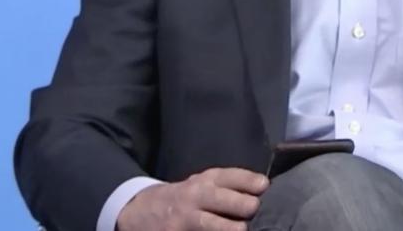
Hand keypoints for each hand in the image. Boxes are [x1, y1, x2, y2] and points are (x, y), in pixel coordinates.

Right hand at [116, 167, 269, 230]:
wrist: (139, 211)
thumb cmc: (183, 197)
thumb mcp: (200, 184)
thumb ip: (227, 186)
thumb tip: (263, 190)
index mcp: (204, 181)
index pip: (228, 176)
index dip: (248, 181)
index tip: (264, 186)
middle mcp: (194, 197)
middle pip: (222, 199)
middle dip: (242, 205)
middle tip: (254, 209)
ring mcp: (183, 218)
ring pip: (209, 224)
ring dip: (228, 228)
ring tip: (241, 230)